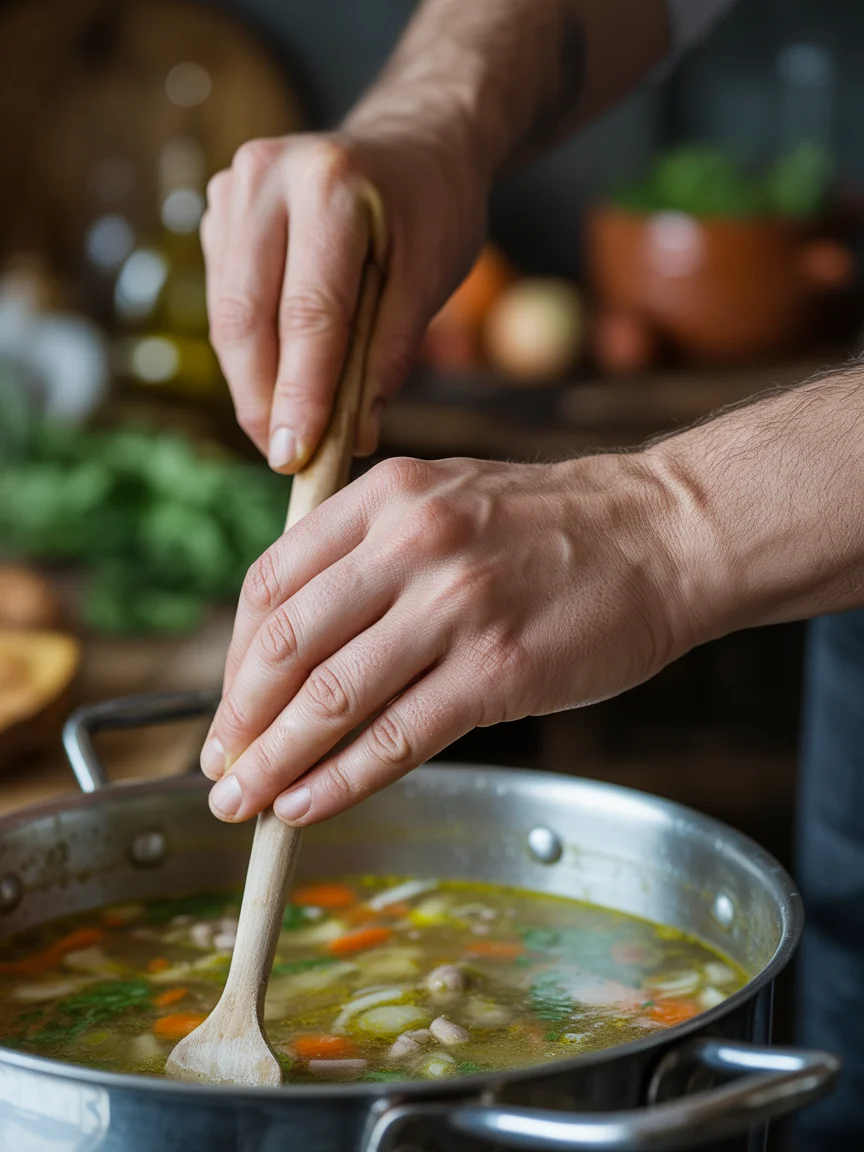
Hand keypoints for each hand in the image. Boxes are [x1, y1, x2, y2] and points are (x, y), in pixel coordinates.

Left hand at [200, 454, 690, 825]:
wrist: (663, 536)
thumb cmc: (551, 529)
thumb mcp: (447, 500)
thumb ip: (369, 555)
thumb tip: (294, 651)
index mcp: (387, 497)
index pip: (272, 582)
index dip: (235, 658)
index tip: (228, 709)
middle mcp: (413, 543)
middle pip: (289, 645)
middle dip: (241, 720)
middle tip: (222, 770)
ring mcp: (457, 607)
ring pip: (333, 697)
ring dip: (277, 761)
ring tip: (246, 803)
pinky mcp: (498, 671)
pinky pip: (396, 738)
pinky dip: (340, 781)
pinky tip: (308, 806)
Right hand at [201, 128, 486, 471]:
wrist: (414, 140)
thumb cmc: (432, 210)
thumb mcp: (432, 278)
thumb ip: (389, 353)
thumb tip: (353, 435)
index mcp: (329, 186)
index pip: (307, 313)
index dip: (299, 394)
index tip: (295, 457)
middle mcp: (266, 178)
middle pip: (246, 318)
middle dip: (262, 400)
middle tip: (285, 459)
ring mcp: (233, 189)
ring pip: (226, 315)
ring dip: (251, 382)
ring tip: (284, 431)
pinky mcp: (220, 209)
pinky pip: (224, 298)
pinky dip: (249, 350)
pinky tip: (278, 379)